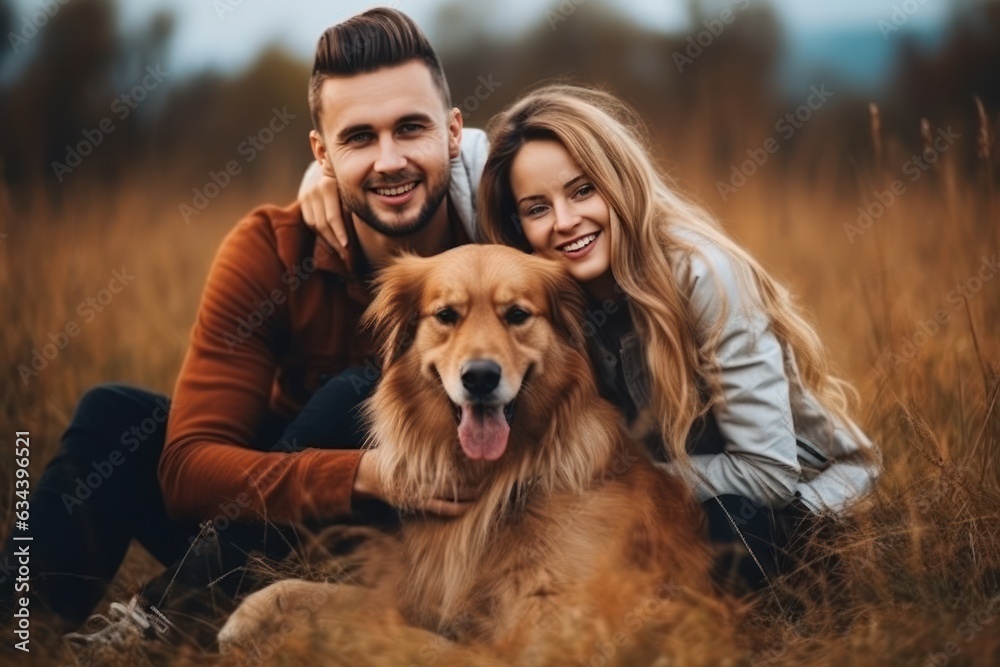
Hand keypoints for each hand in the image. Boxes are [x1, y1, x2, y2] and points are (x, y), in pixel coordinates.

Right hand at [298, 160, 348, 263]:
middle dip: (335, 241)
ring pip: (315, 224)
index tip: (347, 248)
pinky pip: (310, 221)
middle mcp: (315, 189)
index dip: (340, 235)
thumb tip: (370, 222)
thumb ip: (355, 202)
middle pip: (323, 224)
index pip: (333, 217)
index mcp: (329, 184)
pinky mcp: (302, 199)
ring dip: (328, 239)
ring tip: (341, 251)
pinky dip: (321, 232)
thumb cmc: (349, 177)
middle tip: (346, 255)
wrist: (328, 159)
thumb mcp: (352, 186)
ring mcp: (306, 194)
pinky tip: (332, 239)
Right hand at [352, 450, 478, 517]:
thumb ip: (424, 443)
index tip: (481, 464)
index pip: (451, 466)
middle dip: (472, 484)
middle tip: (488, 481)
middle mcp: (425, 480)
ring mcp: (422, 494)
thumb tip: (441, 429)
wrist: (371, 475)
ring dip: (467, 498)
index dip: (468, 466)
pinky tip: (466, 508)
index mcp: (424, 465)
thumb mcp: (406, 447)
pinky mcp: (419, 504)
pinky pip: (441, 509)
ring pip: (451, 499)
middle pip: (455, 483)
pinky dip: (454, 509)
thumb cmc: (391, 457)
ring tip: (481, 495)